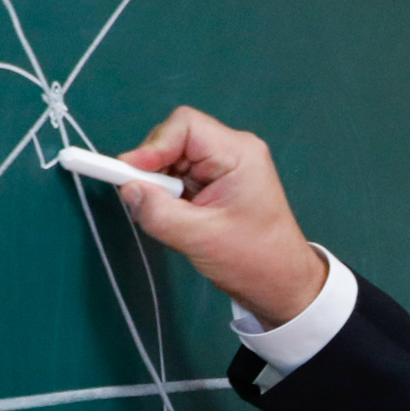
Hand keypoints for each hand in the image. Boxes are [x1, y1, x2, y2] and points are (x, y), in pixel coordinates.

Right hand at [113, 107, 327, 328]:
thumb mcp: (200, 238)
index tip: (131, 173)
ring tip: (167, 216)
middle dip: (154, 168)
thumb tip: (128, 190)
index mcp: (238, 153)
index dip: (153, 145)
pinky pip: (178, 177)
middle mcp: (232, 152)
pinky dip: (167, 195)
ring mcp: (223, 167)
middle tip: (145, 200)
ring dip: (159, 185)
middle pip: (175, 140)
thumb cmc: (254, 260)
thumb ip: (159, 213)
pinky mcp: (215, 184)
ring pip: (173, 159)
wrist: (281, 284)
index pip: (185, 126)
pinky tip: (173, 218)